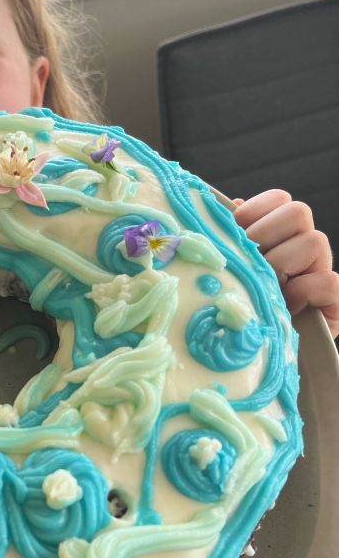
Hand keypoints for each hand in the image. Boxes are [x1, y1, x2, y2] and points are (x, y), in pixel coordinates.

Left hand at [233, 190, 338, 338]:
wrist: (256, 357)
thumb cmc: (238, 309)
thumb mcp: (229, 270)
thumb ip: (231, 239)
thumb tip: (231, 206)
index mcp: (279, 235)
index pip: (279, 200)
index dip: (255, 211)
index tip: (234, 233)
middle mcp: (304, 248)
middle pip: (298, 212)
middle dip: (266, 235)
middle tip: (250, 263)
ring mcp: (321, 272)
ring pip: (314, 241)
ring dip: (280, 264)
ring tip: (264, 287)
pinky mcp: (334, 302)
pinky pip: (327, 282)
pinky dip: (303, 292)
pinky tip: (285, 306)